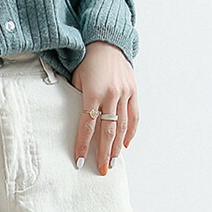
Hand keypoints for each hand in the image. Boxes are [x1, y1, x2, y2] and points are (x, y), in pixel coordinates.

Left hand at [71, 41, 138, 174]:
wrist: (107, 42)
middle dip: (104, 152)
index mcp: (93, 92)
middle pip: (107, 131)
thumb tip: (77, 120)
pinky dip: (131, 131)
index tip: (80, 160)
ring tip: (114, 162)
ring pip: (122, 126)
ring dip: (118, 147)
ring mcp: (124, 94)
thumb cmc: (87, 60)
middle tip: (102, 169)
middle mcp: (111, 95)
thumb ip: (77, 98)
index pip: (87, 125)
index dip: (83, 144)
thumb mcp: (76, 78)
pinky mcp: (134, 91)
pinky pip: (134, 116)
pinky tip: (126, 144)